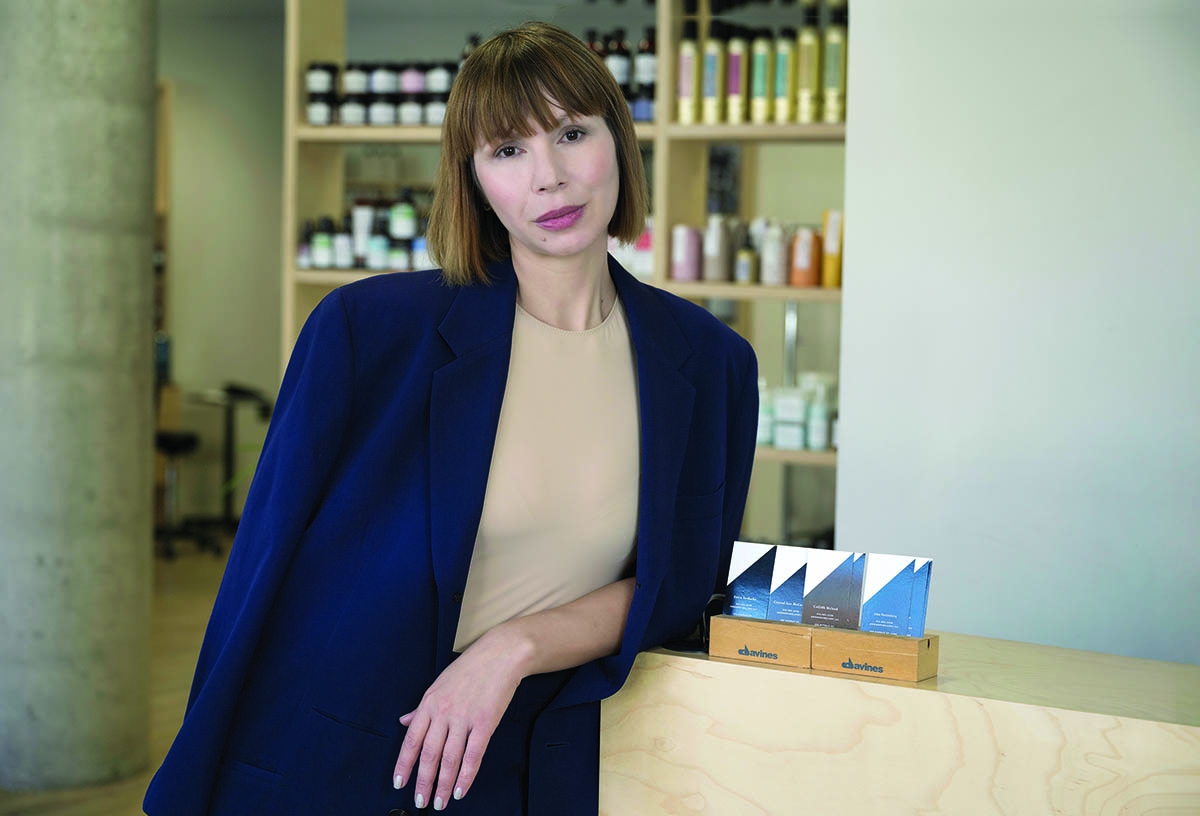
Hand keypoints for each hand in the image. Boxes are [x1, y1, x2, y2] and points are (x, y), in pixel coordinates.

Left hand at [393, 625, 529, 809]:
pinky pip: (473, 756)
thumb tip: (404, 721)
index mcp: (429, 703)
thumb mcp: (438, 684)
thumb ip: (421, 707)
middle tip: (420, 802)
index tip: (399, 783)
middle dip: (423, 782)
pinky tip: (461, 789)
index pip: (411, 740)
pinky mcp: (485, 723)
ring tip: (440, 802)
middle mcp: (443, 712)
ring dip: (443, 785)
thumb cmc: (471, 667)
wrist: (500, 654)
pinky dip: (466, 776)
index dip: (404, 765)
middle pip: (429, 755)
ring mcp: (464, 718)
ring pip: (449, 760)